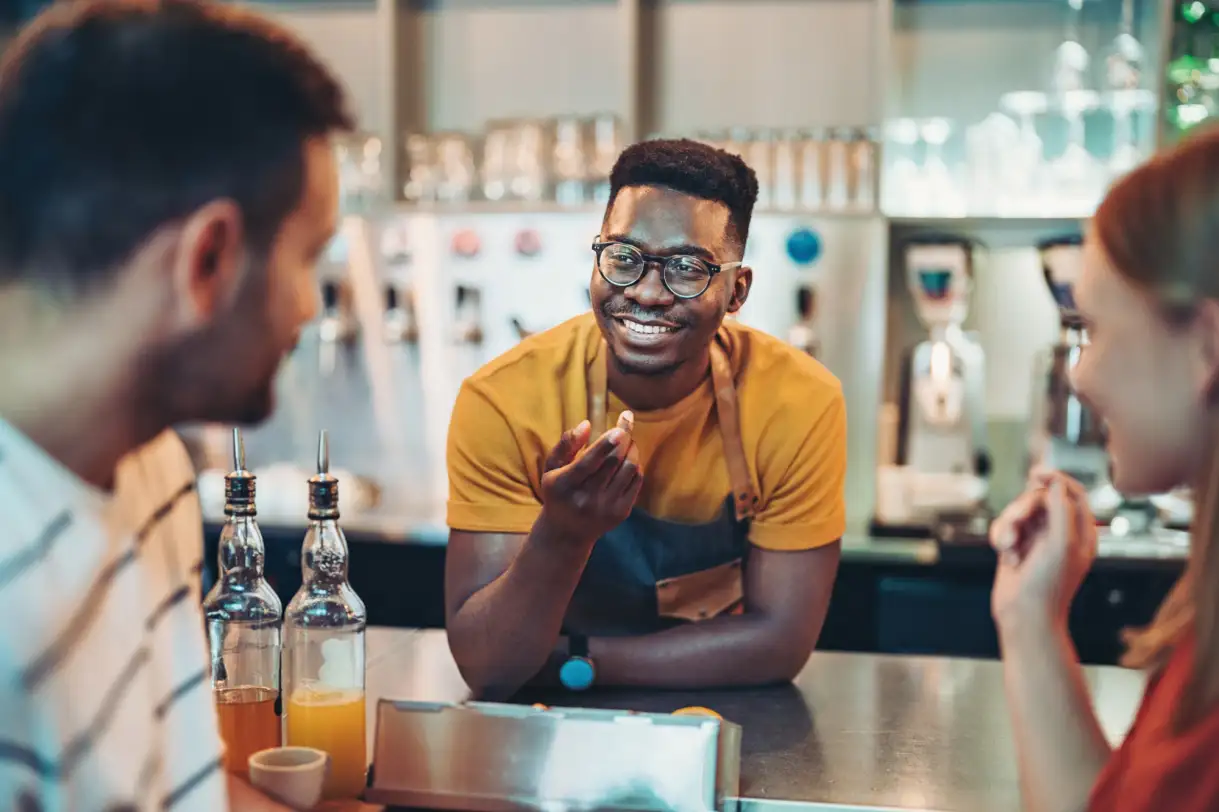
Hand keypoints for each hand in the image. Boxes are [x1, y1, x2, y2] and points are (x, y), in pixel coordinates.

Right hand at [539, 413, 642, 542]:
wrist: (567, 533)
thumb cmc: (558, 492)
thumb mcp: (551, 468)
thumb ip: (566, 444)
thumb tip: (586, 424)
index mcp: (564, 485)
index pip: (588, 462)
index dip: (606, 444)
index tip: (620, 428)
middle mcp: (586, 498)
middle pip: (613, 462)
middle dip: (623, 439)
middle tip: (625, 424)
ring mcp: (606, 508)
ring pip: (629, 469)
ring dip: (632, 449)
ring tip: (626, 441)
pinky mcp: (621, 513)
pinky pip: (636, 482)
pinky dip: (636, 465)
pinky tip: (628, 459)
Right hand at [990, 469, 1096, 629]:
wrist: (1025, 616)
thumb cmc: (1048, 585)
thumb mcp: (1062, 544)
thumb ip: (1062, 509)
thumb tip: (1055, 482)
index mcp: (1081, 531)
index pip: (1072, 492)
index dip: (1056, 478)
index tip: (1036, 473)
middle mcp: (1060, 532)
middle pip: (1038, 498)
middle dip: (1023, 510)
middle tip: (1018, 528)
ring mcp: (1037, 539)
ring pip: (1017, 511)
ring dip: (1009, 528)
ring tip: (1010, 549)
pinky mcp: (1016, 546)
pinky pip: (1003, 526)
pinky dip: (1001, 539)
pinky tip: (1008, 558)